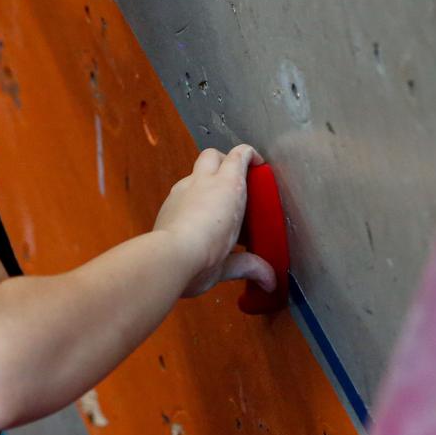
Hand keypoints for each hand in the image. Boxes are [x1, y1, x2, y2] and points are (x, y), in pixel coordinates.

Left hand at [152, 145, 277, 298]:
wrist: (170, 257)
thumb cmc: (206, 254)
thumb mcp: (232, 261)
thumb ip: (249, 265)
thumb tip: (268, 279)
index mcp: (228, 187)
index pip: (238, 157)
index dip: (248, 155)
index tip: (256, 164)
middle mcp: (203, 182)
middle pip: (212, 155)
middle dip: (223, 160)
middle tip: (234, 178)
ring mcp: (181, 190)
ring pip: (193, 172)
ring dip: (205, 181)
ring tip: (214, 202)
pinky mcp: (167, 204)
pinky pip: (180, 192)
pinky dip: (191, 199)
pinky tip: (195, 218)